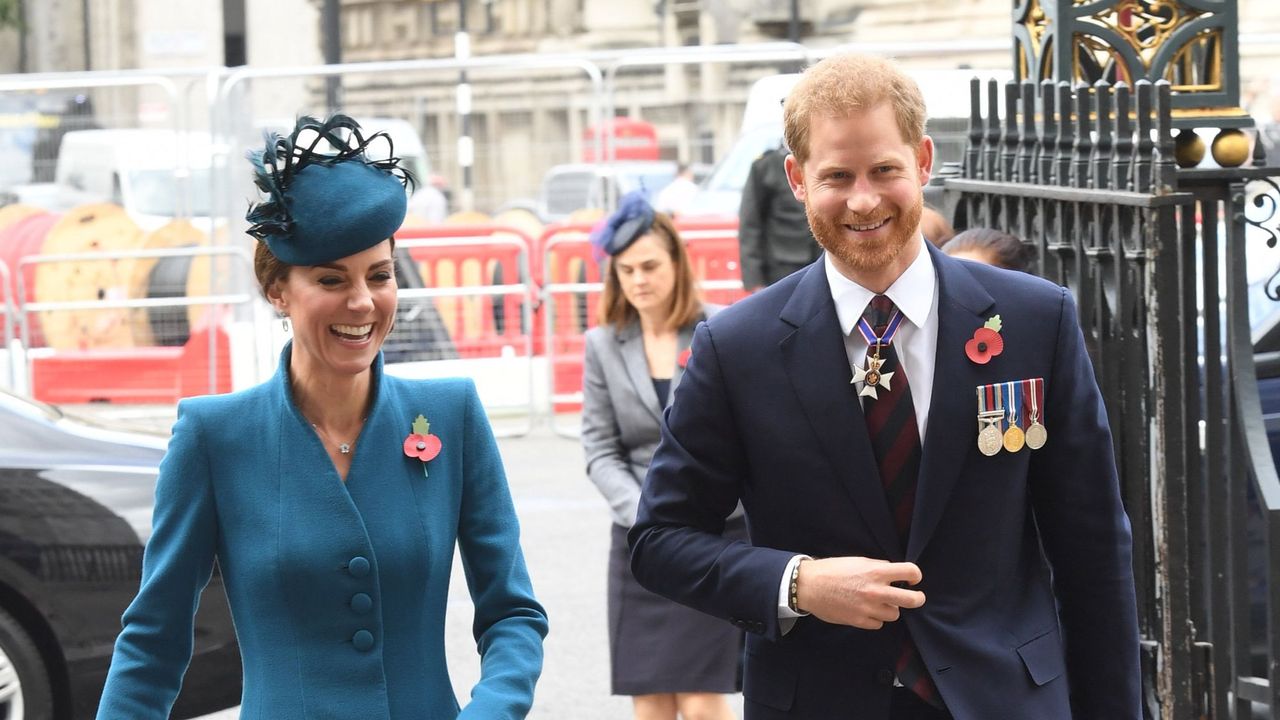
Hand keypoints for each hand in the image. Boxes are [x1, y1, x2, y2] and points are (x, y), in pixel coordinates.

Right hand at [794, 556, 924, 628]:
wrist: (809, 586)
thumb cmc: (831, 570)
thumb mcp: (857, 561)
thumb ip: (877, 568)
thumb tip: (892, 574)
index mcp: (876, 572)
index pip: (910, 571)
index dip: (916, 575)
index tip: (913, 579)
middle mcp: (876, 591)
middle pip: (911, 600)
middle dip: (917, 598)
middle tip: (916, 597)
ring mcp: (868, 608)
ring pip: (894, 614)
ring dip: (890, 608)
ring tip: (880, 603)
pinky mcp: (859, 621)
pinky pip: (878, 624)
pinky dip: (875, 618)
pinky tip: (867, 611)